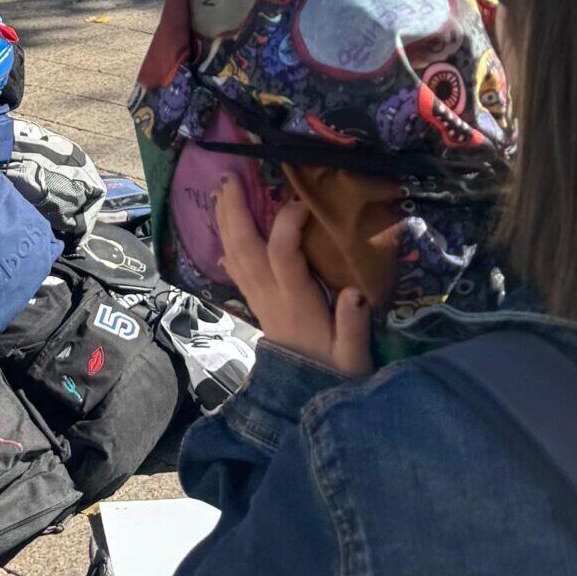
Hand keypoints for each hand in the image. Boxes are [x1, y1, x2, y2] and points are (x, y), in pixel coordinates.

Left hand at [216, 175, 371, 377]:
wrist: (307, 398)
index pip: (282, 254)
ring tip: (222, 191)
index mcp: (295, 300)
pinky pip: (235, 269)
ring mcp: (258, 298)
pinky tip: (223, 233)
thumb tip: (355, 294)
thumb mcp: (353, 356)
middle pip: (245, 247)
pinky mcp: (255, 303)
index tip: (302, 201)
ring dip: (225, 221)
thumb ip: (354, 326)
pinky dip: (227, 246)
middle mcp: (269, 295)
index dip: (287, 223)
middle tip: (231, 177)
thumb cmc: (335, 370)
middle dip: (235, 210)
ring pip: (234, 254)